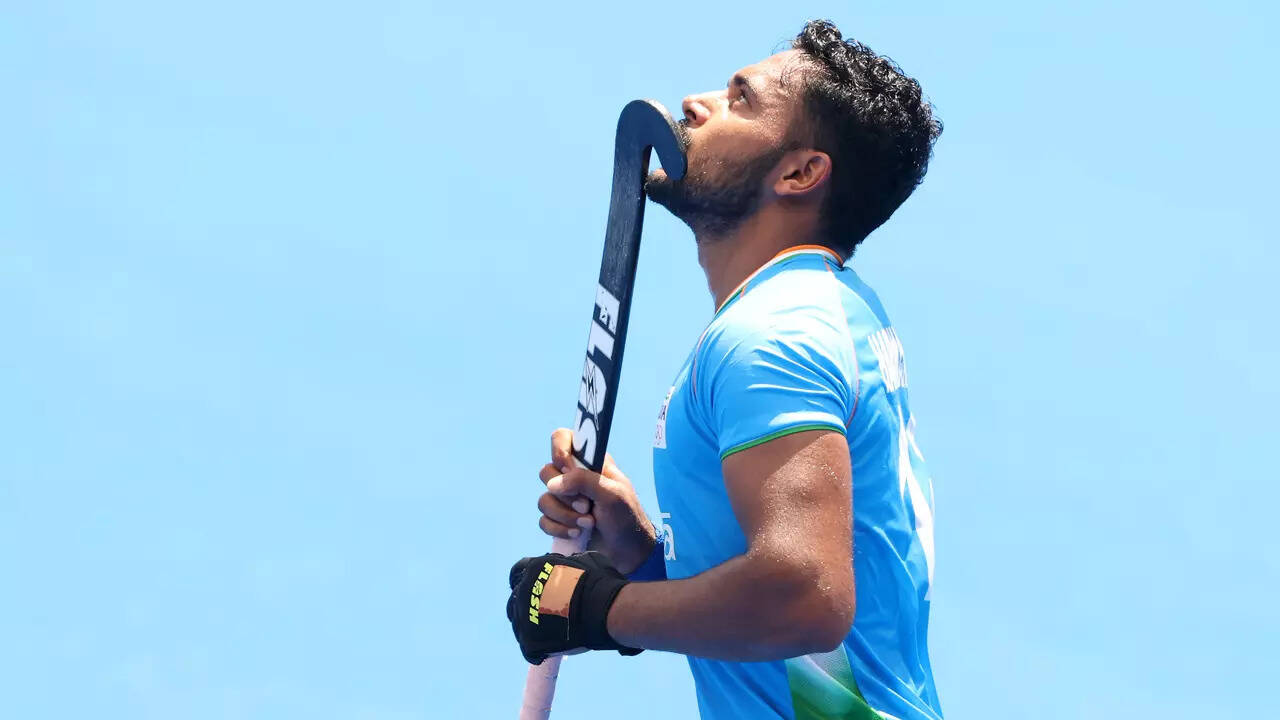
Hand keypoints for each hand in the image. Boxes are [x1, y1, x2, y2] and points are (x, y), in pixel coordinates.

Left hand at [506, 551, 640, 664]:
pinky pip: (527, 647)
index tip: (536, 587)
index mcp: (534, 568)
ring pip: (517, 624)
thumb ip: (572, 562)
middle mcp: (523, 590)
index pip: (518, 572)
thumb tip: (574, 561)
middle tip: (543, 613)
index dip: (526, 580)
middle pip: (514, 600)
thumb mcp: (589, 559)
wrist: (603, 610)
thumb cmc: (600, 583)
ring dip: (529, 627)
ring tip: (547, 634)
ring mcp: (523, 616)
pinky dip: (537, 650)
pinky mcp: (529, 639)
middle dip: (525, 605)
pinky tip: (550, 651)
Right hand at [536, 428, 656, 574]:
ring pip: (544, 500)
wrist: (629, 553)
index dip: (559, 449)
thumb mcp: (612, 493)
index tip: (566, 467)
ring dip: (564, 515)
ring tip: (588, 523)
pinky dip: (559, 529)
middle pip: (546, 472)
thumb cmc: (627, 517)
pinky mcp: (559, 522)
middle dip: (566, 494)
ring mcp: (565, 501)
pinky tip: (577, 534)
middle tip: (586, 505)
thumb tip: (552, 484)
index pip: (563, 438)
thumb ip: (583, 481)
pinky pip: (543, 521)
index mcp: (590, 462)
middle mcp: (574, 478)